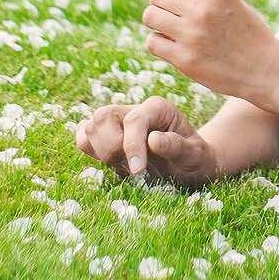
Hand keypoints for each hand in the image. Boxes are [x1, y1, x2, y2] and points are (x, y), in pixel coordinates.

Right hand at [75, 95, 219, 187]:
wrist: (190, 164)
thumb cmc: (195, 158)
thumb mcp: (195, 155)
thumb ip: (177, 146)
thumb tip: (153, 140)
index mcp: (157, 108)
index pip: (134, 120)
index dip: (132, 145)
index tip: (139, 171)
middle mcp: (134, 110)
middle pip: (103, 116)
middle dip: (113, 147)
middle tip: (133, 168)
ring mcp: (117, 122)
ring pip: (88, 126)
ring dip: (101, 151)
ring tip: (124, 166)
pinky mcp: (105, 136)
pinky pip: (83, 137)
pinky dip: (91, 151)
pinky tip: (113, 164)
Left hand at [143, 0, 278, 107]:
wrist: (265, 69)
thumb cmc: (248, 32)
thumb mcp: (234, 0)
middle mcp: (201, 10)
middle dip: (158, 0)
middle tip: (167, 10)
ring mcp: (191, 36)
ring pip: (150, 15)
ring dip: (156, 19)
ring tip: (168, 26)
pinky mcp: (185, 60)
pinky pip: (153, 42)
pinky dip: (158, 41)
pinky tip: (171, 43)